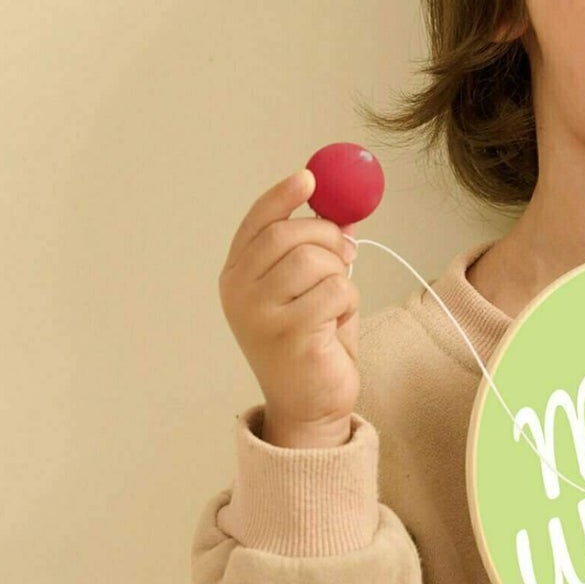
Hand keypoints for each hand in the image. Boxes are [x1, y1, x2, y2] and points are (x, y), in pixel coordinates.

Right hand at [217, 168, 360, 443]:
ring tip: (336, 301)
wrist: (310, 406)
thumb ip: (315, 252)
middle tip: (348, 250)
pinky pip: (335, 290)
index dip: (283, 196)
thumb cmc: (311, 345)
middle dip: (328, 235)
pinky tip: (337, 323)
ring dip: (340, 274)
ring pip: (314, 260)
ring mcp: (259, 314)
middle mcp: (239, 292)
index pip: (257, 223)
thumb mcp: (308, 291)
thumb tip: (340, 212)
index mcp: (237, 277)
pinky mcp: (289, 334)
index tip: (310, 177)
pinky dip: (348, 301)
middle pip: (289, 234)